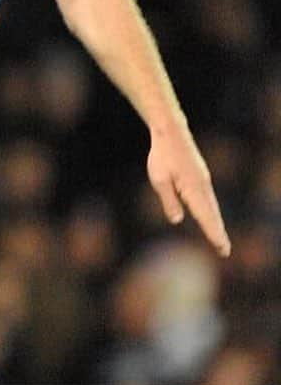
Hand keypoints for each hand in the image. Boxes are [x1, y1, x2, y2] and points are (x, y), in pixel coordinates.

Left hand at [147, 125, 230, 257]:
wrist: (171, 133)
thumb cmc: (162, 157)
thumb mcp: (160, 180)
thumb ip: (169, 201)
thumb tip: (177, 220)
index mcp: (194, 189)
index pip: (205, 217)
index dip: (213, 234)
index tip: (221, 248)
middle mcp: (203, 187)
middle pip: (213, 214)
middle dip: (218, 233)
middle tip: (225, 251)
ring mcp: (204, 181)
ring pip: (212, 207)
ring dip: (216, 224)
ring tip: (220, 240)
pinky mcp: (201, 177)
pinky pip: (208, 199)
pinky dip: (212, 212)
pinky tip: (210, 217)